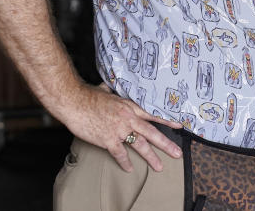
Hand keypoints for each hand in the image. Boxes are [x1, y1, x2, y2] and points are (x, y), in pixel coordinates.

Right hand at [57, 82, 182, 172]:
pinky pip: (119, 153)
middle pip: (152, 133)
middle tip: (177, 153)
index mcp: (130, 107)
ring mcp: (119, 130)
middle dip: (166, 144)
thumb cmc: (89, 95)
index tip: (180, 125)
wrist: (75, 102)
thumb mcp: (108, 91)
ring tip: (159, 167)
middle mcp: (129, 118)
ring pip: (140, 145)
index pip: (154, 114)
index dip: (168, 120)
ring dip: (150, 157)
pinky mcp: (108, 139)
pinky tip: (129, 169)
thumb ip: (115, 91)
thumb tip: (113, 85)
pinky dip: (124, 162)